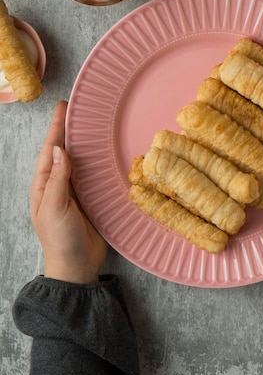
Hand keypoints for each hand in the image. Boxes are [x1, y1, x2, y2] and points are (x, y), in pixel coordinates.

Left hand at [30, 101, 107, 283]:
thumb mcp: (55, 208)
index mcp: (44, 185)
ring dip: (84, 144)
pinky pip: (93, 176)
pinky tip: (105, 155)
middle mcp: (58, 185)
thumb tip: (61, 151)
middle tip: (79, 109)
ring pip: (79, 162)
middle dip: (69, 130)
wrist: (76, 267)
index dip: (56, 128)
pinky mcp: (90, 200)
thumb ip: (58, 180)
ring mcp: (74, 193)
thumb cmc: (60, 240)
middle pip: (64, 151)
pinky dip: (97, 162)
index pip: (51, 150)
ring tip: (92, 125)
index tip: (63, 107)